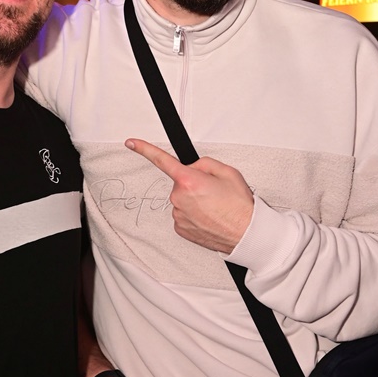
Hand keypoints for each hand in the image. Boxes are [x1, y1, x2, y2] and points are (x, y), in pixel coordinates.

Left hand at [126, 138, 253, 253]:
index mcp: (189, 180)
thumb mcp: (228, 172)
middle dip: (194, 183)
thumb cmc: (239, 207)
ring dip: (194, 200)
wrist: (246, 234)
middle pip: (180, 182)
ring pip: (182, 199)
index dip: (144, 149)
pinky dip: (194, 214)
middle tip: (213, 192)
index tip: (131, 143)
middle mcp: (179, 198)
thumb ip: (204, 163)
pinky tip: (208, 217)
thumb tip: (193, 168)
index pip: (162, 160)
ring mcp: (178, 214)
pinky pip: (183, 214)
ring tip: (214, 207)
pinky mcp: (180, 228)